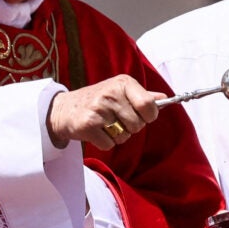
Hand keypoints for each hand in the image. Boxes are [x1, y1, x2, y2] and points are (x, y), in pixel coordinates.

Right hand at [47, 75, 161, 150]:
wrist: (62, 109)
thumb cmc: (97, 100)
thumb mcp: (119, 91)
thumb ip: (142, 96)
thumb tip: (165, 98)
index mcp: (123, 83)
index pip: (149, 104)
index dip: (149, 115)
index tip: (142, 116)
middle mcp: (111, 94)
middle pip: (138, 125)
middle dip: (131, 127)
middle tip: (116, 120)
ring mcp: (98, 109)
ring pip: (124, 136)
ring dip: (117, 136)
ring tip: (105, 125)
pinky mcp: (87, 125)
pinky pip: (109, 144)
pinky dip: (105, 143)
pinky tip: (96, 131)